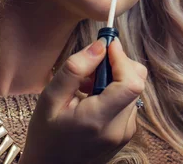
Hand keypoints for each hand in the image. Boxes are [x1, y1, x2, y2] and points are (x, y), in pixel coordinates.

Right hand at [19, 38, 147, 163]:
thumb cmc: (45, 137)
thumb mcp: (49, 99)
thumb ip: (75, 70)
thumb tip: (100, 45)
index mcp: (99, 120)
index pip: (131, 83)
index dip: (122, 58)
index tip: (107, 45)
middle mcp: (119, 128)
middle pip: (136, 83)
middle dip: (118, 65)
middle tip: (91, 67)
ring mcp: (126, 133)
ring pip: (134, 90)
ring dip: (115, 78)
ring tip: (86, 86)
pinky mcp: (126, 133)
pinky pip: (129, 101)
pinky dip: (115, 92)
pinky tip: (92, 98)